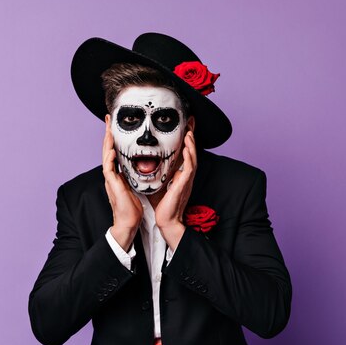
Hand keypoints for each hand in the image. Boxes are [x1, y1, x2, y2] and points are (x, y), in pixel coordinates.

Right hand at [102, 115, 142, 250]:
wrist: (128, 223)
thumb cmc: (132, 207)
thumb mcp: (135, 185)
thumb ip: (133, 175)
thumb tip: (139, 166)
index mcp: (117, 174)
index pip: (115, 151)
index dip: (114, 138)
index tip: (115, 125)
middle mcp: (112, 174)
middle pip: (107, 149)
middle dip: (108, 134)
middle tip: (108, 119)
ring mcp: (110, 179)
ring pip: (106, 156)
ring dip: (107, 142)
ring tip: (108, 129)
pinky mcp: (112, 185)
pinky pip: (108, 169)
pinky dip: (109, 158)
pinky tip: (111, 149)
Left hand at [155, 130, 196, 250]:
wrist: (166, 220)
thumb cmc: (163, 205)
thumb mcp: (161, 183)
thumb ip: (161, 173)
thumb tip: (153, 163)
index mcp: (181, 175)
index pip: (184, 154)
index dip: (185, 141)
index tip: (184, 128)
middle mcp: (186, 176)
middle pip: (191, 153)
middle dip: (191, 138)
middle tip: (190, 124)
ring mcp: (187, 180)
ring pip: (192, 158)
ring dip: (191, 144)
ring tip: (189, 132)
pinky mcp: (184, 184)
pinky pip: (190, 168)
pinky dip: (189, 157)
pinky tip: (187, 148)